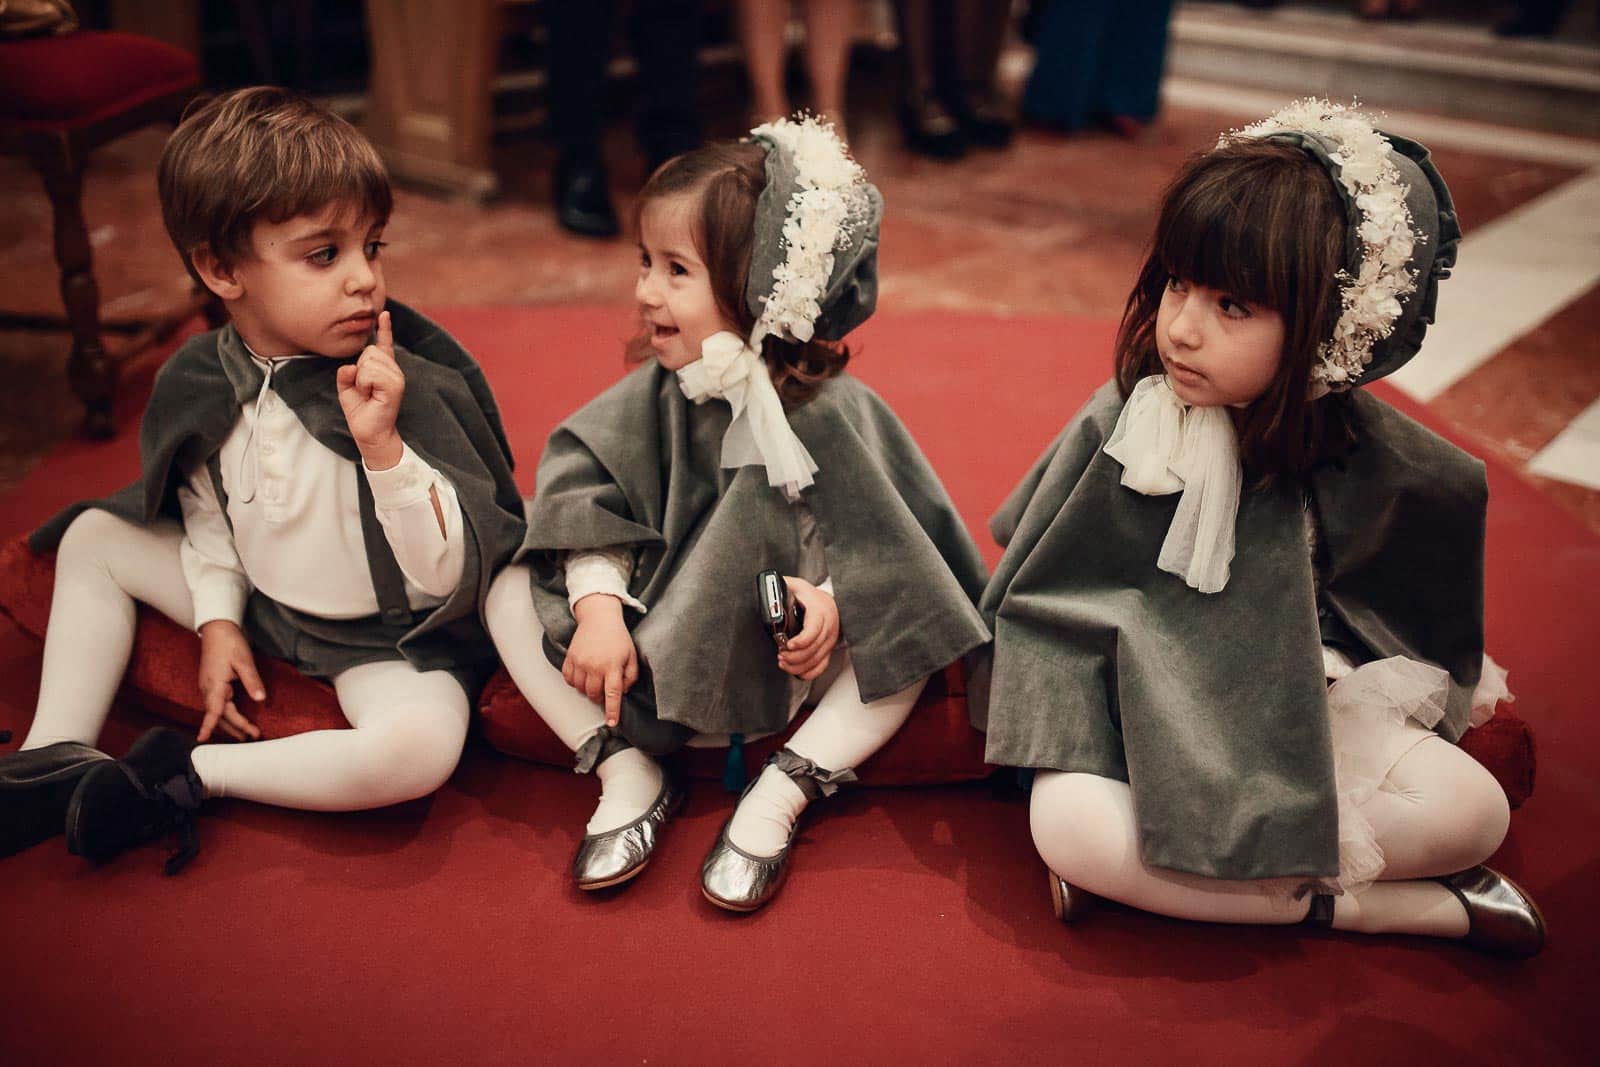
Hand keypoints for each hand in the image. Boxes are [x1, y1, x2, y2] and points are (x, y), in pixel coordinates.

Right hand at [197, 620, 264, 741]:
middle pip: (219, 715)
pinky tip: (234, 718)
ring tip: (246, 734)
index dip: (209, 725)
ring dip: (231, 723)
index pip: (213, 710)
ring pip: (218, 711)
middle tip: (253, 736)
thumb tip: (260, 699)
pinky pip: (218, 704)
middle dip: (234, 728)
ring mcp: (208, 687)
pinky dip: (226, 714)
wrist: (217, 629)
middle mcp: (208, 688)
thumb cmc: (229, 643)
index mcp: (214, 684)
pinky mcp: (212, 684)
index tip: (202, 739)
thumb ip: (252, 681)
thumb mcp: (244, 661)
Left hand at [336, 309, 404, 469]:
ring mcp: (396, 377)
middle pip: (369, 351)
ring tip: (368, 394)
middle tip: (364, 389)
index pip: (384, 344)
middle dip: (359, 369)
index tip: (385, 314)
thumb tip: (352, 366)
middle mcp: (393, 370)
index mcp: (383, 369)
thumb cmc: (360, 411)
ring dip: (361, 378)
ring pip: (369, 361)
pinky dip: (364, 383)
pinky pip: (371, 373)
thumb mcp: (346, 388)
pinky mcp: (395, 385)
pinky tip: (371, 395)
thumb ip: (346, 373)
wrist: (369, 433)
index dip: (385, 329)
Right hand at [564, 594, 638, 727]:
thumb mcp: (632, 655)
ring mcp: (580, 662)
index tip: (612, 723)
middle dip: (599, 697)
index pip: (612, 694)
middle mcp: (595, 665)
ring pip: (580, 689)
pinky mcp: (569, 658)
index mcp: (613, 666)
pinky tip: (582, 675)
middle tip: (604, 687)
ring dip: (587, 690)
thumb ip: (631, 676)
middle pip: (594, 695)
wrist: (599, 617)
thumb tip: (621, 693)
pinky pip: (568, 680)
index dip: (612, 711)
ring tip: (594, 678)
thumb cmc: (618, 638)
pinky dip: (574, 682)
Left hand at [777, 577, 838, 679]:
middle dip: (795, 656)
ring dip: (798, 665)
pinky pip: (822, 665)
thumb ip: (778, 587)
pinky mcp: (828, 649)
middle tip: (780, 656)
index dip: (802, 640)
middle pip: (814, 648)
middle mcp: (829, 626)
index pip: (814, 629)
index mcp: (820, 610)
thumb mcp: (793, 585)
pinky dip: (809, 672)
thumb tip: (763, 593)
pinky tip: (796, 671)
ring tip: (783, 662)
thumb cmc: (807, 595)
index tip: (788, 645)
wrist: (825, 601)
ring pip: (817, 660)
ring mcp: (830, 639)